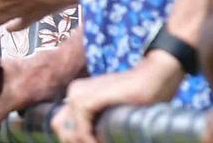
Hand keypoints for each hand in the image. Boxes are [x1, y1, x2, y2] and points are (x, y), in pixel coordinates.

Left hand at [51, 50, 183, 142]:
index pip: (62, 124)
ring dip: (83, 141)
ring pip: (68, 131)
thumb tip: (86, 138)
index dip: (74, 138)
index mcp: (77, 94)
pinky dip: (88, 139)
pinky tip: (100, 142)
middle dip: (74, 140)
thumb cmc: (136, 96)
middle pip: (60, 127)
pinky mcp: (88, 98)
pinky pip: (80, 128)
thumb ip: (95, 120)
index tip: (93, 141)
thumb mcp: (110, 109)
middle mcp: (74, 91)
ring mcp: (79, 93)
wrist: (152, 76)